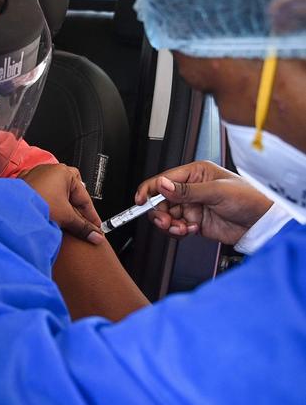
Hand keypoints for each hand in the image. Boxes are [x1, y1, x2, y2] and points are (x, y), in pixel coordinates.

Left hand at [20, 164, 103, 243]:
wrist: (12, 210)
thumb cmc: (37, 206)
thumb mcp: (65, 218)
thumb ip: (83, 228)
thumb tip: (96, 237)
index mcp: (63, 172)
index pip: (84, 196)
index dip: (91, 214)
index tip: (95, 227)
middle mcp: (49, 170)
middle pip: (71, 188)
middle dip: (76, 204)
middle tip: (79, 219)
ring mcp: (35, 174)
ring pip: (55, 188)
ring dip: (61, 202)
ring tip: (64, 217)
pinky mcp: (24, 182)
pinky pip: (41, 190)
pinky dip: (47, 200)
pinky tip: (48, 212)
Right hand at [135, 161, 272, 244]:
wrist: (264, 222)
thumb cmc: (249, 198)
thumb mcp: (216, 191)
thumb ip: (186, 190)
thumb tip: (163, 185)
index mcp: (194, 173)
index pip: (163, 180)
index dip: (149, 191)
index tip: (140, 201)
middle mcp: (190, 189)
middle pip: (160, 201)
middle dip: (159, 212)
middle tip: (165, 220)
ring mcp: (192, 207)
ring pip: (167, 216)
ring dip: (170, 224)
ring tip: (181, 227)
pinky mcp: (195, 222)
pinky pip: (176, 227)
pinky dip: (179, 231)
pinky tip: (191, 230)